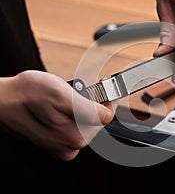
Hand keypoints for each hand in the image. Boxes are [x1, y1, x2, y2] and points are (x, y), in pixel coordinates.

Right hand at [0, 70, 115, 160]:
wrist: (2, 101)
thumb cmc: (25, 94)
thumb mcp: (60, 94)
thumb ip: (88, 109)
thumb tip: (108, 114)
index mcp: (76, 136)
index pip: (106, 117)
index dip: (107, 98)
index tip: (103, 84)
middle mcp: (71, 145)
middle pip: (96, 122)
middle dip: (93, 103)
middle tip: (81, 90)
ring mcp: (62, 146)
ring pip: (85, 124)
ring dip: (81, 109)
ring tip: (67, 98)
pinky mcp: (56, 143)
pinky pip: (73, 128)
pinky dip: (72, 115)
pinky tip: (61, 107)